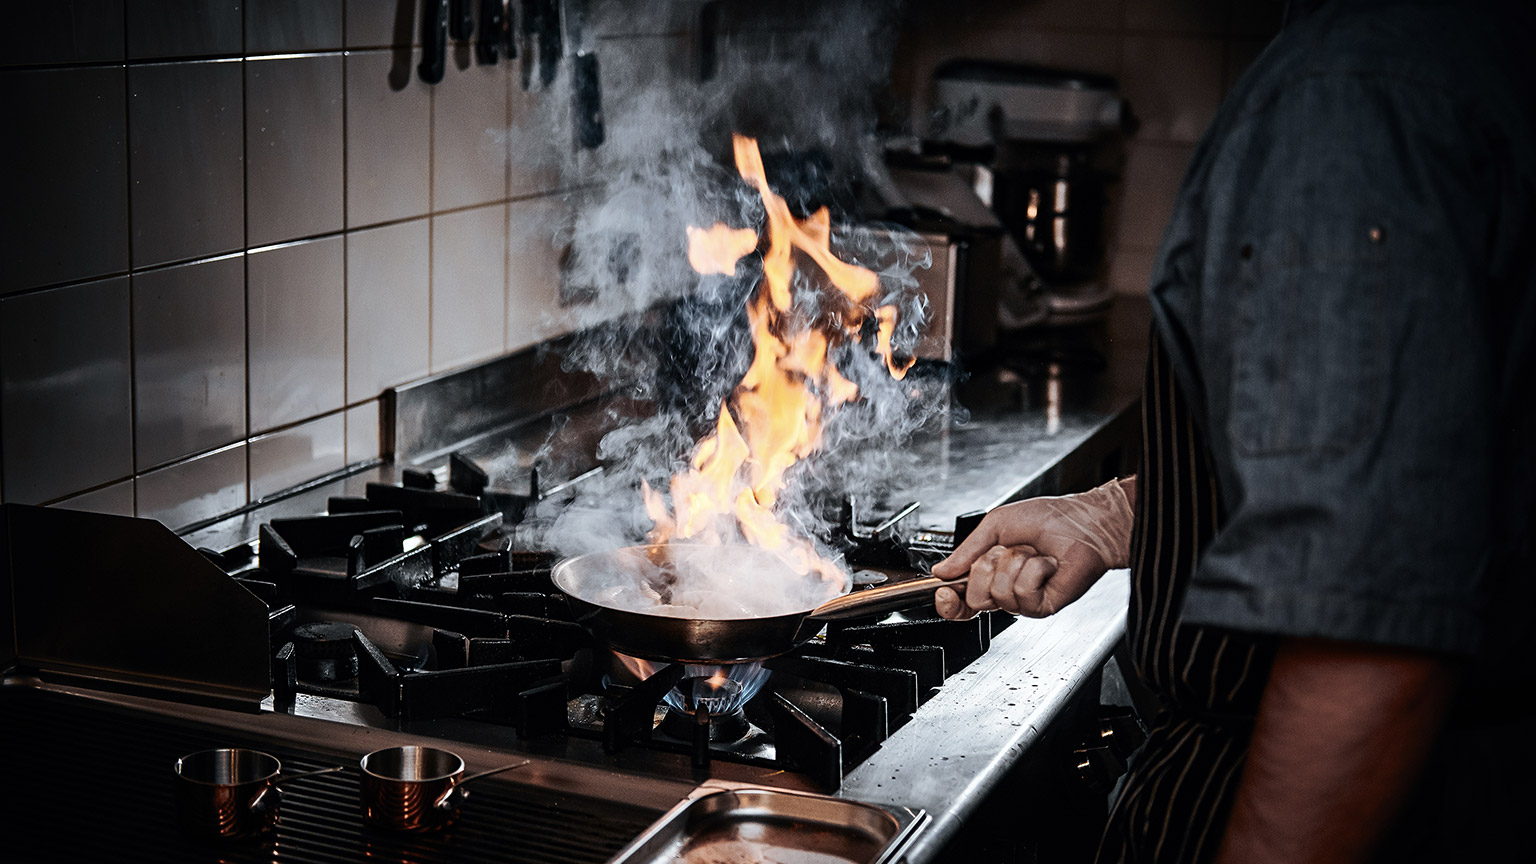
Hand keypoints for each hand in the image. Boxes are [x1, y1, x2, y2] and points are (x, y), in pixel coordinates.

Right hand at [931, 477, 1135, 619]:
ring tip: (1033, 554)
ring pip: (999, 593)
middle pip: (974, 597)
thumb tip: (942, 571)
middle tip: (1007, 552)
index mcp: (989, 574)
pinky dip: (1034, 570)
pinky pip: (1022, 593)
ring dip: (1015, 563)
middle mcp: (1005, 590)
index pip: (960, 600)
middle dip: (987, 566)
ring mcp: (1024, 601)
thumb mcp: (994, 526)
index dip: (948, 600)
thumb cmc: (1047, 519)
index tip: (944, 589)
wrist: (1083, 522)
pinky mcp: (1042, 606)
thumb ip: (965, 551)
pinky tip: (1047, 564)